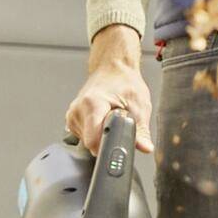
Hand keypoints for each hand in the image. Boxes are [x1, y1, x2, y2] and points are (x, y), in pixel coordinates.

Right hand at [65, 28, 156, 154]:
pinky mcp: (72, 120)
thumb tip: (145, 147)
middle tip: (118, 126)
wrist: (113, 68)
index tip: (118, 148)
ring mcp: (72, 116)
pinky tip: (103, 120)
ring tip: (110, 119)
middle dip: (108, 141)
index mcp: (92, 104)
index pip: (93, 141)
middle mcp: (77, 110)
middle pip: (92, 143)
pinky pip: (85, 137)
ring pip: (89, 142)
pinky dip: (97, 133)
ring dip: (103, 136)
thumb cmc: (125, 82)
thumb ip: (141, 130)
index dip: (108, 148)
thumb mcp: (139, 106)